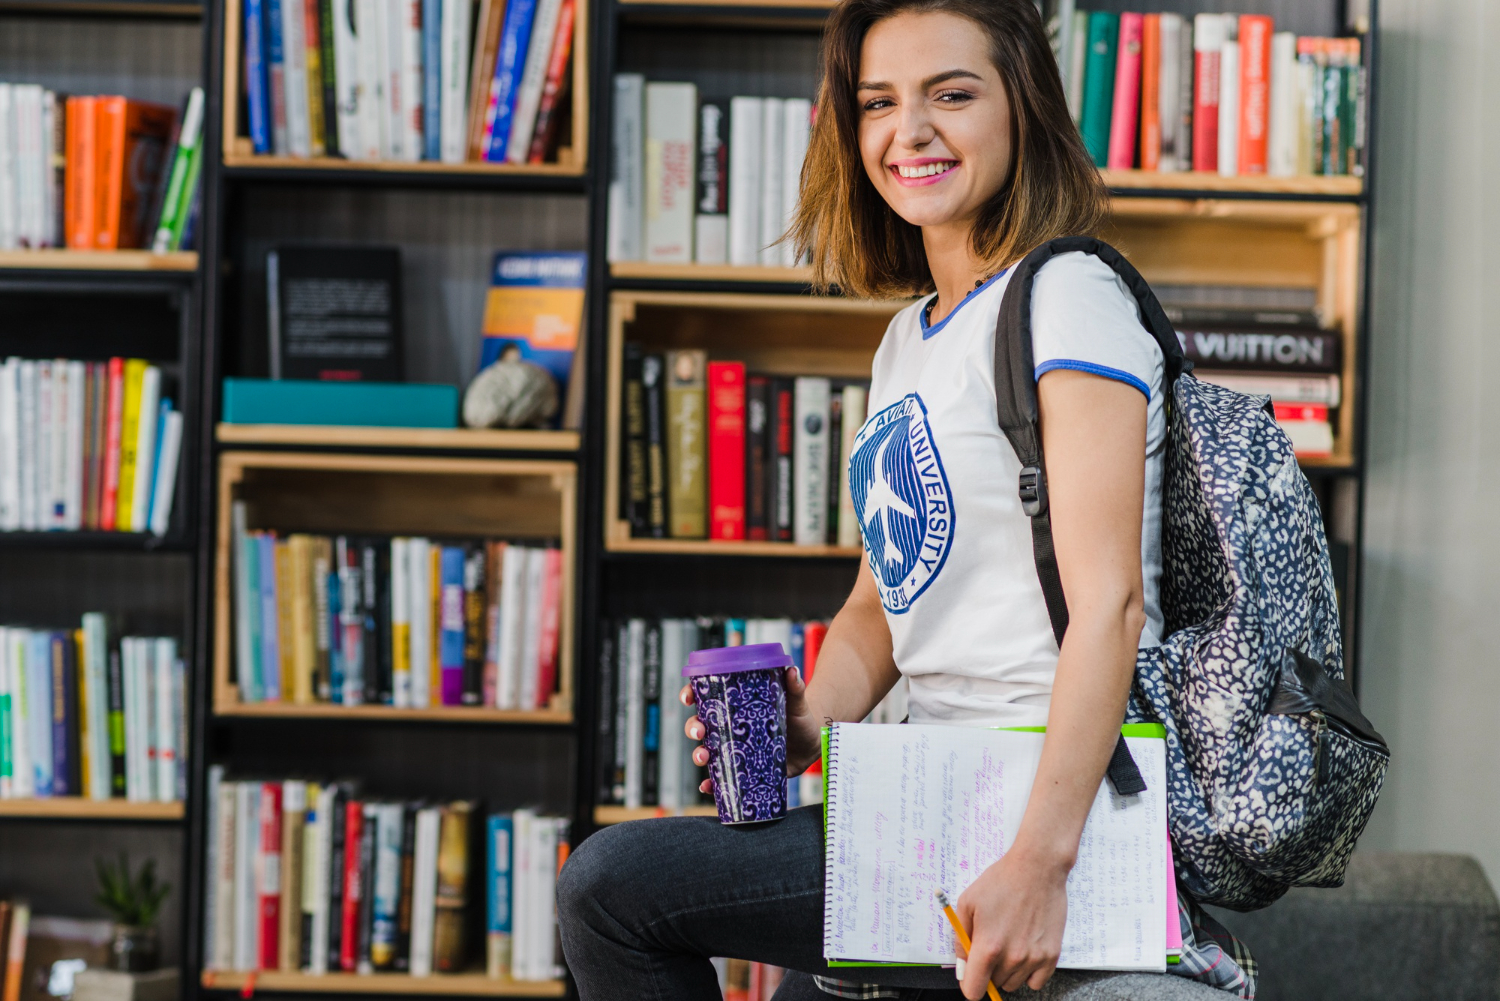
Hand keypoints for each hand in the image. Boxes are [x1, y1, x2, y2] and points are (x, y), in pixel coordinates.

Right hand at [680, 666, 822, 794]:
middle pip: (700, 725)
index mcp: (736, 706)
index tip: (688, 698)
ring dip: (698, 755)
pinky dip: (711, 784)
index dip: (691, 695)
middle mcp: (730, 728)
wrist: (813, 743)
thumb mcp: (796, 701)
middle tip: (700, 732)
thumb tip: (792, 670)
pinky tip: (707, 786)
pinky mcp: (743, 769)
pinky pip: (721, 778)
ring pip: (706, 751)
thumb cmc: (799, 716)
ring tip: (703, 758)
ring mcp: (735, 749)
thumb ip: (795, 686)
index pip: (707, 697)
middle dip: (693, 728)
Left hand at [954, 845, 1069, 997]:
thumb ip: (960, 939)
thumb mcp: (967, 903)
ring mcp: (1034, 959)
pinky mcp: (1052, 956)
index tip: (971, 974)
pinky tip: (1025, 950)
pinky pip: (1036, 983)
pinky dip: (1029, 973)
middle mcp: (1012, 958)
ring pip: (1013, 984)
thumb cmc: (1000, 881)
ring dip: (1008, 971)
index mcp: (988, 947)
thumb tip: (961, 967)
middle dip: (988, 970)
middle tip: (992, 945)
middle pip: (994, 985)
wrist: (1037, 868)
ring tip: (1010, 942)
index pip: (974, 990)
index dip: (969, 984)